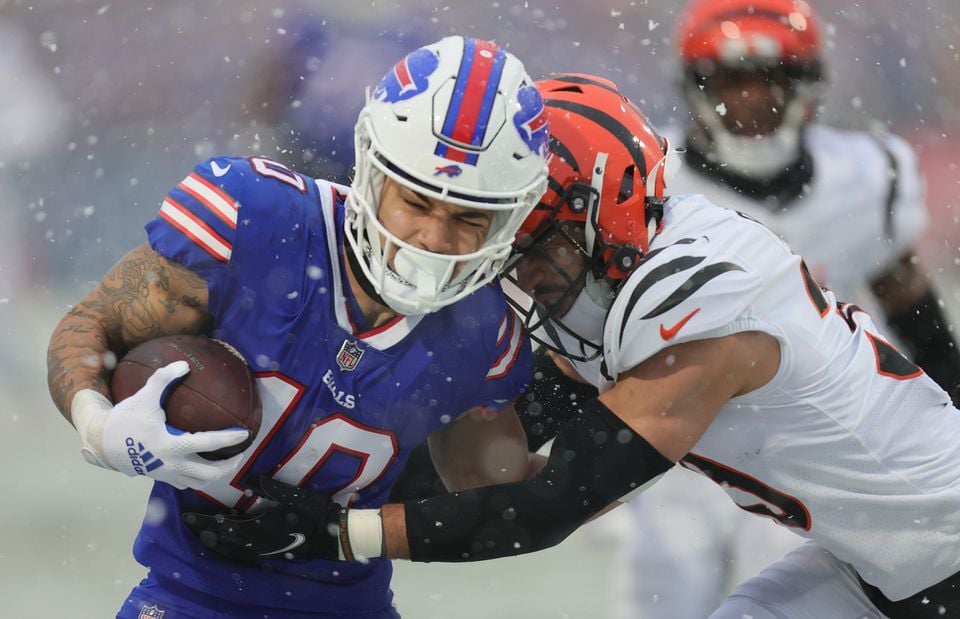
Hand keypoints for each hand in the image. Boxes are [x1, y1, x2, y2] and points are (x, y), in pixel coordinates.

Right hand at [71, 360, 248, 488]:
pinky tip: (202, 464)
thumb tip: (184, 365)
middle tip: (239, 454)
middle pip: (208, 474)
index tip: (244, 434)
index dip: (228, 439)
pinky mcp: (160, 478)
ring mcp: (166, 474)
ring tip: (226, 463)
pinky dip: (198, 476)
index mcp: (171, 445)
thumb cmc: (124, 419)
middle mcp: (171, 464)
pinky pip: (185, 483)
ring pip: (198, 483)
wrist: (101, 443)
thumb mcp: (143, 397)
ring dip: (215, 475)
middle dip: (228, 466)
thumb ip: (163, 379)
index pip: (207, 443)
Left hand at [182, 476, 342, 561]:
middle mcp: (255, 542)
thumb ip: (268, 487)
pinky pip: (244, 556)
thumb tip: (247, 478)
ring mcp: (263, 551)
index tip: (187, 517)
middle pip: (223, 540)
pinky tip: (230, 547)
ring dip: (216, 544)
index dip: (204, 522)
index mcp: (257, 527)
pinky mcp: (271, 554)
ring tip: (206, 538)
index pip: (223, 525)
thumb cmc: (311, 511)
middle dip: (206, 533)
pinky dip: (231, 552)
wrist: (331, 534)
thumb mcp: (291, 494)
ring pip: (232, 550)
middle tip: (191, 527)